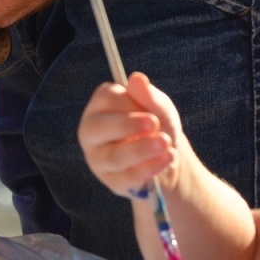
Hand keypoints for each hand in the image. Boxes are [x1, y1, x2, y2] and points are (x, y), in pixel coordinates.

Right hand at [78, 72, 186, 197]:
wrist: (165, 156)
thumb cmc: (157, 125)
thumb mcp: (160, 108)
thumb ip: (149, 96)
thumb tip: (137, 78)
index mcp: (101, 104)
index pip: (106, 100)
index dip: (130, 106)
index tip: (153, 116)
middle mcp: (91, 130)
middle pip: (99, 128)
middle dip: (129, 127)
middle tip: (156, 126)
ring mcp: (97, 157)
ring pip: (113, 156)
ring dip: (142, 151)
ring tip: (168, 147)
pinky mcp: (109, 180)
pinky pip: (125, 178)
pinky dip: (148, 170)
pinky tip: (165, 161)